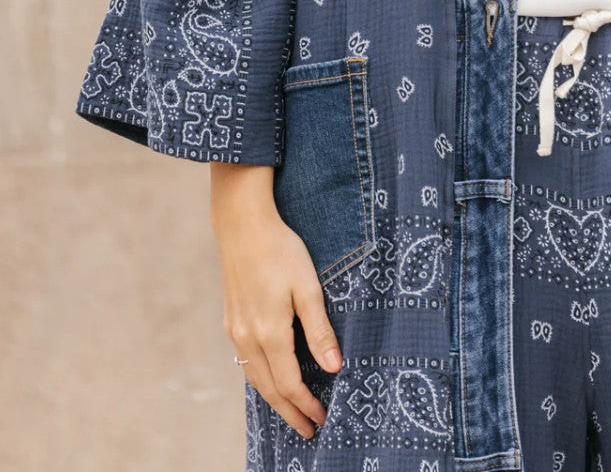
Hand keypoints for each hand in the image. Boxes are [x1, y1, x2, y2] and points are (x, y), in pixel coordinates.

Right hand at [209, 163, 342, 440]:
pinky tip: (271, 379)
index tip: (322, 419)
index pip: (290, 383)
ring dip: (274, 399)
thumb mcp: (308, 287)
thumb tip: (335, 367)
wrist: (242, 225)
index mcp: (270, 333)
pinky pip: (246, 362)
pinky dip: (261, 379)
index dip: (306, 404)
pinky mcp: (230, 320)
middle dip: (290, 412)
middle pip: (269, 389)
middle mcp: (248, 338)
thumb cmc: (280, 250)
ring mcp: (235, 330)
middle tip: (308, 430)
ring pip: (255, 378)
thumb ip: (320, 330)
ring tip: (292, 411)